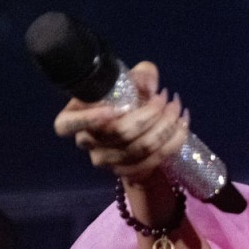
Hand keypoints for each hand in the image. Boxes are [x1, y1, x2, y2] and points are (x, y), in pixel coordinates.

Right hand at [52, 61, 189, 184]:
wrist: (138, 130)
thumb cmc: (126, 99)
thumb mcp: (129, 82)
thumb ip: (140, 76)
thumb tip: (150, 86)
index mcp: (74, 117)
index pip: (65, 125)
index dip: (87, 119)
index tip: (113, 109)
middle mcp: (87, 142)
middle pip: (119, 133)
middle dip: (149, 113)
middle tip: (166, 97)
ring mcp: (107, 161)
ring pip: (140, 148)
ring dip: (166, 126)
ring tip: (177, 108)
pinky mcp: (128, 173)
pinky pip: (154, 161)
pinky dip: (173, 142)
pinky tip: (183, 126)